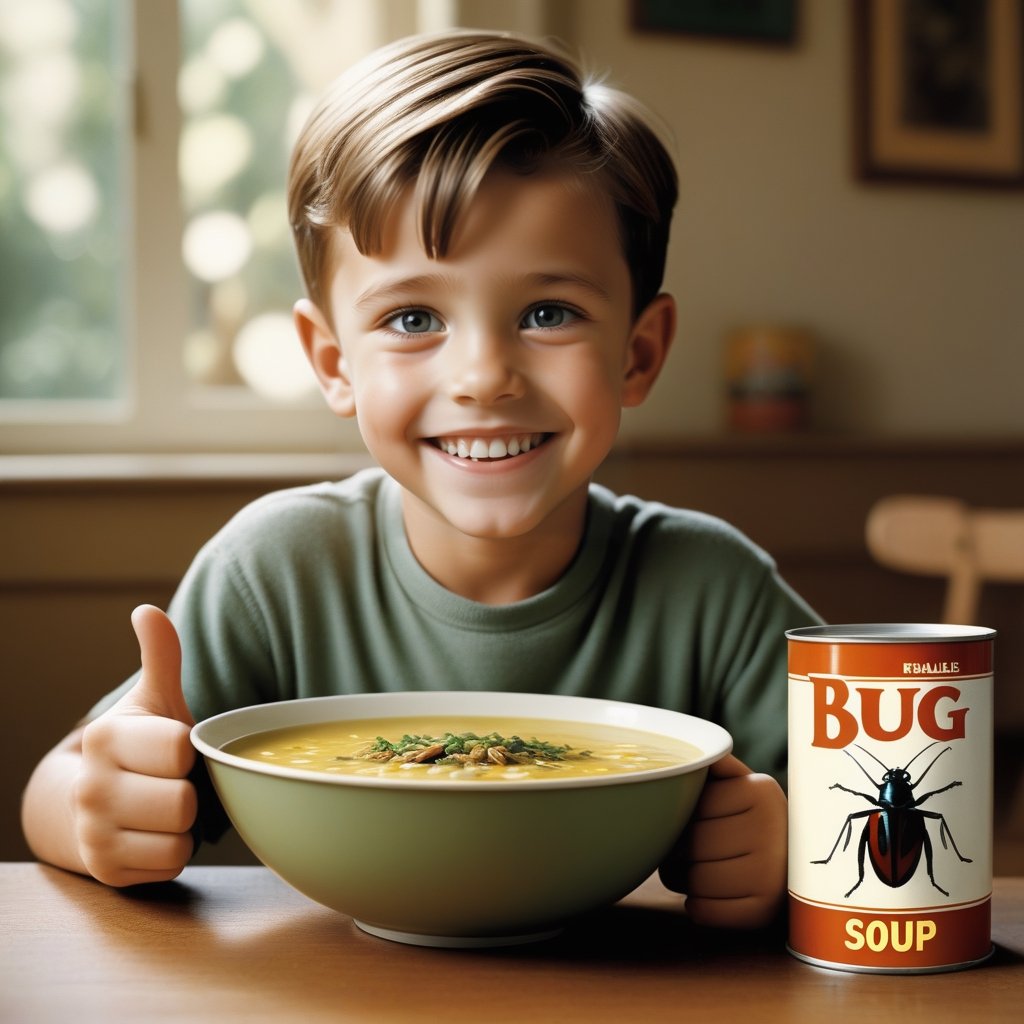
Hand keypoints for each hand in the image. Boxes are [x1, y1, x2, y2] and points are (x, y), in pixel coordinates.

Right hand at [74, 605, 196, 885]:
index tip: (171, 749)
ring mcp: (93, 832)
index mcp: (106, 737)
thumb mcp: (152, 701)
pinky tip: (154, 834)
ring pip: (179, 836)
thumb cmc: (139, 746)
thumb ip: (160, 657)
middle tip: (169, 783)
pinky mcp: (105, 870)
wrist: (89, 804)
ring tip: (163, 807)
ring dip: (183, 824)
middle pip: (183, 800)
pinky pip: (171, 863)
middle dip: (188, 791)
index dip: (188, 751)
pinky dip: (171, 851)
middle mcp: (90, 786)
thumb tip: (147, 610)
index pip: (180, 749)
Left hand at [659, 754, 786, 928]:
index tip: (688, 821)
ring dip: (683, 880)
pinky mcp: (764, 910)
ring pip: (694, 880)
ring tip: (695, 870)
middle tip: (682, 851)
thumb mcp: (741, 785)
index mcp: (760, 790)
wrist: (797, 868)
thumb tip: (688, 751)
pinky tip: (710, 894)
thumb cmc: (753, 821)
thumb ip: (714, 764)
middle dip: (675, 852)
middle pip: (690, 845)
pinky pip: (704, 911)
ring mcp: (772, 873)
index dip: (678, 817)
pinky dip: (697, 906)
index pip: (690, 807)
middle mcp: (772, 829)